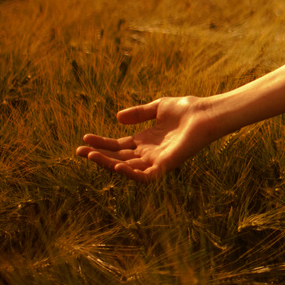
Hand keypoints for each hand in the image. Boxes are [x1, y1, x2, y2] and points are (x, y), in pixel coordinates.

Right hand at [75, 96, 213, 182]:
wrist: (205, 114)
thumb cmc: (187, 110)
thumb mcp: (158, 108)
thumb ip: (139, 114)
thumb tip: (117, 118)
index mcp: (146, 140)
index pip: (118, 146)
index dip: (101, 143)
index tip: (85, 138)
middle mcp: (149, 153)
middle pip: (118, 157)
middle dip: (98, 155)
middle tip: (79, 151)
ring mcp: (156, 160)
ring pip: (126, 168)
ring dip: (107, 163)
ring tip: (90, 155)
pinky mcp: (165, 166)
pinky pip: (144, 176)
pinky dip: (130, 174)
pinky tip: (116, 165)